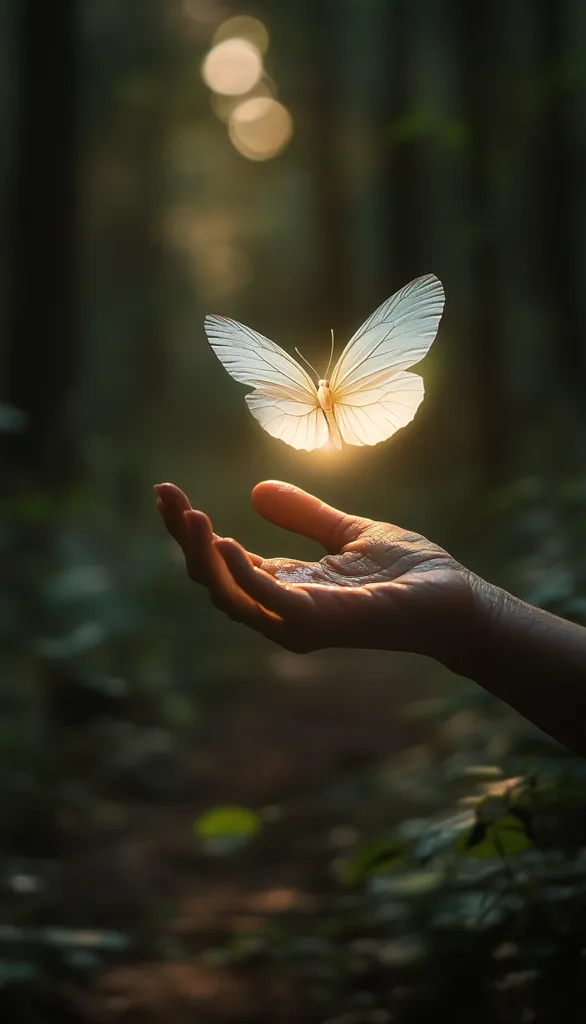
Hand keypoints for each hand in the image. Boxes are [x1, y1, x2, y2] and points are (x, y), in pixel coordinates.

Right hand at [154, 481, 479, 659]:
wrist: (453, 596)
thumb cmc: (407, 571)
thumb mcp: (346, 531)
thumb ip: (304, 515)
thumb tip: (255, 490)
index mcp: (285, 586)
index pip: (221, 561)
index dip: (191, 530)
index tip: (167, 493)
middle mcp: (281, 609)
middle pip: (213, 579)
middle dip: (183, 540)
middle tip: (164, 497)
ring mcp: (297, 621)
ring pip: (228, 594)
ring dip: (201, 555)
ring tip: (186, 514)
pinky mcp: (318, 622)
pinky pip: (267, 602)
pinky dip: (240, 575)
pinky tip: (223, 542)